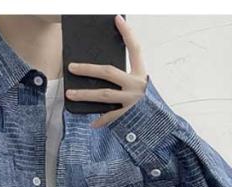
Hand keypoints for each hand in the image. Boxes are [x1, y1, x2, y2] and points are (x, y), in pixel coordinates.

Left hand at [65, 14, 147, 128]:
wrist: (161, 122)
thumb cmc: (147, 101)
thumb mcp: (140, 84)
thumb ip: (125, 78)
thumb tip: (100, 74)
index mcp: (141, 73)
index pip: (134, 48)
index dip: (127, 33)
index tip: (116, 19)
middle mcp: (136, 85)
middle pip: (108, 72)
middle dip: (88, 69)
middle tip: (72, 67)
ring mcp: (131, 101)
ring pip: (104, 95)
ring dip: (85, 94)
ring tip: (70, 93)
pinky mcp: (127, 116)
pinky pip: (109, 116)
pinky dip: (99, 120)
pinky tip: (90, 122)